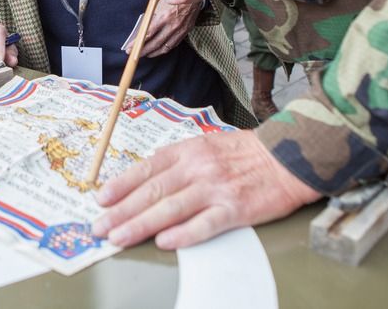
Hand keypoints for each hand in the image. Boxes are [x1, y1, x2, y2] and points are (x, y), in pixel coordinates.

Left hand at [92, 130, 320, 249]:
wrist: (288, 156)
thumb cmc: (244, 153)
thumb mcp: (207, 145)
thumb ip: (178, 162)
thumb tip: (145, 181)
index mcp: (189, 150)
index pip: (148, 168)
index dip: (122, 184)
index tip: (101, 198)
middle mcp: (198, 168)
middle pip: (152, 191)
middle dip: (122, 211)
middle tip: (99, 226)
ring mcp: (216, 188)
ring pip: (171, 209)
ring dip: (141, 225)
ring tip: (119, 237)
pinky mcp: (235, 209)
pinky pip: (204, 224)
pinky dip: (183, 234)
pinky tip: (163, 242)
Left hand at [130, 0, 198, 56]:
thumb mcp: (159, 1)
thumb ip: (150, 14)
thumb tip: (140, 27)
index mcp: (164, 17)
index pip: (148, 34)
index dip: (138, 43)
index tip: (129, 48)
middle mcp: (172, 26)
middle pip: (155, 44)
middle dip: (143, 51)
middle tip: (134, 55)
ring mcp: (180, 30)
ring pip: (165, 47)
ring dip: (154, 53)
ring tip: (146, 54)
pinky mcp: (185, 32)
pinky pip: (173, 44)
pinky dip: (165, 49)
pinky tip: (159, 50)